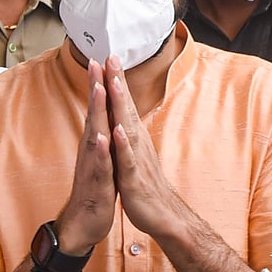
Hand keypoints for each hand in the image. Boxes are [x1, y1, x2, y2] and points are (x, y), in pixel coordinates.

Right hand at [55, 60, 116, 254]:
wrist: (84, 222)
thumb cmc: (95, 188)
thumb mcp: (100, 158)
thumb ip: (100, 136)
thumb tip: (102, 116)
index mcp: (95, 142)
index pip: (97, 109)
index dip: (99, 84)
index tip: (102, 59)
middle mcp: (90, 149)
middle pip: (93, 113)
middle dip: (95, 88)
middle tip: (95, 62)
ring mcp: (93, 164)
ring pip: (94, 134)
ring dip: (96, 112)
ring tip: (99, 90)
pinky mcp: (98, 182)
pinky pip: (100, 165)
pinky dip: (101, 151)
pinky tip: (102, 138)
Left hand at [104, 56, 184, 236]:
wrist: (161, 215)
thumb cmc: (145, 184)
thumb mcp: (134, 154)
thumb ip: (128, 134)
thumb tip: (123, 115)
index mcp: (133, 137)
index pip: (124, 104)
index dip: (116, 80)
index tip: (110, 56)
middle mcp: (136, 142)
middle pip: (126, 107)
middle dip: (117, 82)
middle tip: (112, 56)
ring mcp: (136, 158)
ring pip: (127, 126)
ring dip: (120, 104)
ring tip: (113, 83)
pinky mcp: (133, 177)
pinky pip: (127, 158)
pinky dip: (122, 143)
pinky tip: (117, 130)